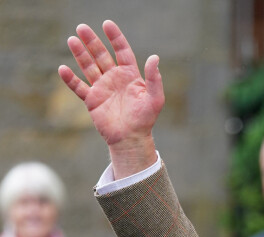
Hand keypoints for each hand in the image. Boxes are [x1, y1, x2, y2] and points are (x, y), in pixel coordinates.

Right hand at [58, 20, 163, 177]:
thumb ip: (154, 79)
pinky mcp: (92, 101)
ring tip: (72, 40)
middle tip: (81, 27)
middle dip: (92, 41)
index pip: (121, 51)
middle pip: (101, 55)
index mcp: (129, 75)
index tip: (107, 24)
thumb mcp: (154, 99)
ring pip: (89, 67)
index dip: (115, 37)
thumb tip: (155, 58)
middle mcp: (114, 78)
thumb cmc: (145, 120)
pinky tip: (63, 69)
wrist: (131, 139)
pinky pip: (79, 87)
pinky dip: (70, 79)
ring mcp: (102, 88)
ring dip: (80, 54)